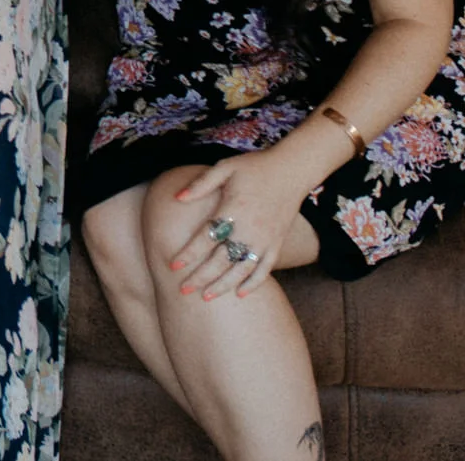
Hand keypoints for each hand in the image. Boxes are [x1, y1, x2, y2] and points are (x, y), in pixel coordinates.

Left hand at [169, 147, 314, 300]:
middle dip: (201, 277)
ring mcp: (265, 239)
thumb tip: (177, 197)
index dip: (189, 253)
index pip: (206, 237)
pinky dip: (254, 283)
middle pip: (222, 259)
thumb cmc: (254, 167)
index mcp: (233, 210)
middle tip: (182, 290)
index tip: (173, 265)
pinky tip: (241, 294)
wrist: (292, 170)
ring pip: (242, 270)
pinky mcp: (277, 244)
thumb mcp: (225, 167)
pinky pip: (265, 269)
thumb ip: (201, 184)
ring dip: (224, 285)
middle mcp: (249, 229)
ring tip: (206, 297)